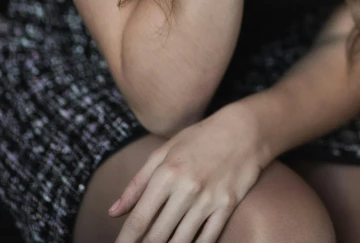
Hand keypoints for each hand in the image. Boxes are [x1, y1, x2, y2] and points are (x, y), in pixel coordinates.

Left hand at [110, 104, 264, 242]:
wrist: (244, 129)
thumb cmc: (200, 138)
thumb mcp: (165, 151)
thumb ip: (137, 183)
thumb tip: (113, 211)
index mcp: (167, 172)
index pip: (139, 219)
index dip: (125, 241)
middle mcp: (186, 188)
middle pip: (158, 236)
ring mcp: (208, 199)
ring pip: (181, 242)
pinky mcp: (227, 206)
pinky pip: (207, 239)